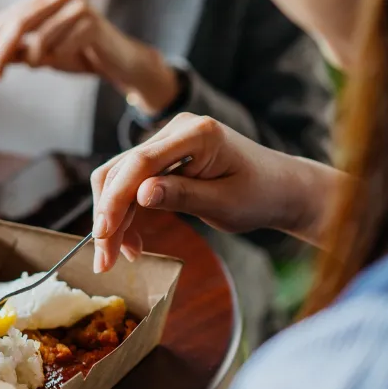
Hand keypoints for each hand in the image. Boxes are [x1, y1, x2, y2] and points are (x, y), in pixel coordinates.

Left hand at [0, 0, 180, 113]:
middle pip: (18, 22)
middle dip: (0, 50)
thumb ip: (15, 52)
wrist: (117, 63)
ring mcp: (77, 5)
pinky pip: (60, 45)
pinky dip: (55, 58)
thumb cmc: (78, 54)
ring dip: (33, 58)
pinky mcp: (91, 22)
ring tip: (39, 65)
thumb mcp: (41, 54)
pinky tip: (64, 59)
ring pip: (39, 36)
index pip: (9, 15)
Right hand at [89, 114, 340, 272]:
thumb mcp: (225, 203)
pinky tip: (131, 240)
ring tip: (117, 256)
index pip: (141, 163)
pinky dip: (127, 211)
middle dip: (108, 214)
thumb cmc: (262, 195)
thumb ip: (183, 196)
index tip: (104, 235)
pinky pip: (134, 181)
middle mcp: (177, 129)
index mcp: (198, 134)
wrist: (282, 187)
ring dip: (114, 216)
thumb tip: (140, 195)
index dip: (116, 199)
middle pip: (122, 169)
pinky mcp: (165, 154)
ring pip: (121, 176)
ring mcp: (168, 139)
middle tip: (104, 259)